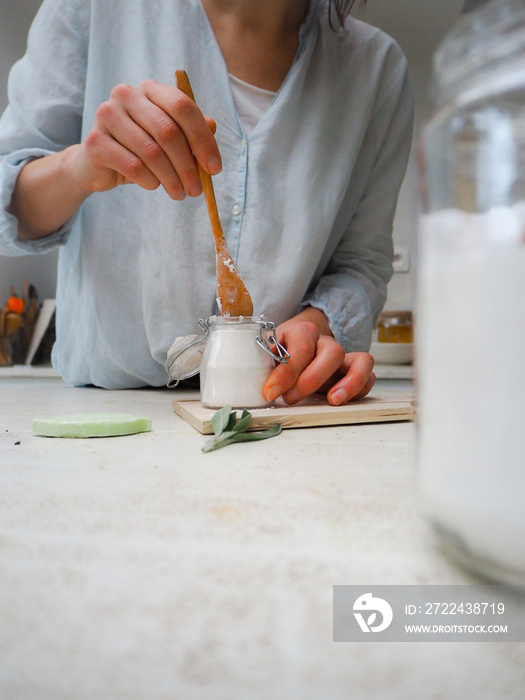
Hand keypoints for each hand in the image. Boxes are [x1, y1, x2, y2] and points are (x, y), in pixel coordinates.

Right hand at [72, 79, 221, 198]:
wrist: (98, 164)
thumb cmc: (139, 149)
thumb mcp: (168, 140)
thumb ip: (190, 132)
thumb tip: (212, 127)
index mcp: (150, 89)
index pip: (183, 106)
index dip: (202, 139)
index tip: (214, 168)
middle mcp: (126, 95)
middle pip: (169, 131)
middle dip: (188, 166)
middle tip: (197, 190)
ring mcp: (107, 115)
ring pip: (152, 152)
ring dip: (171, 179)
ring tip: (179, 194)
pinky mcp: (95, 142)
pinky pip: (133, 166)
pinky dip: (150, 181)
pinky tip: (153, 185)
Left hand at [263, 319, 375, 405]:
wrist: (291, 347)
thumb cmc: (277, 354)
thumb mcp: (264, 354)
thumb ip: (262, 365)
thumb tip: (258, 385)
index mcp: (302, 331)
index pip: (300, 348)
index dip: (286, 372)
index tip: (271, 391)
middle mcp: (326, 341)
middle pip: (333, 352)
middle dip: (312, 379)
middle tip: (291, 398)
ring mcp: (343, 356)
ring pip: (361, 361)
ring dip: (350, 383)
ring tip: (332, 400)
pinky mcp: (353, 371)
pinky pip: (369, 376)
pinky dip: (359, 390)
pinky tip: (340, 401)